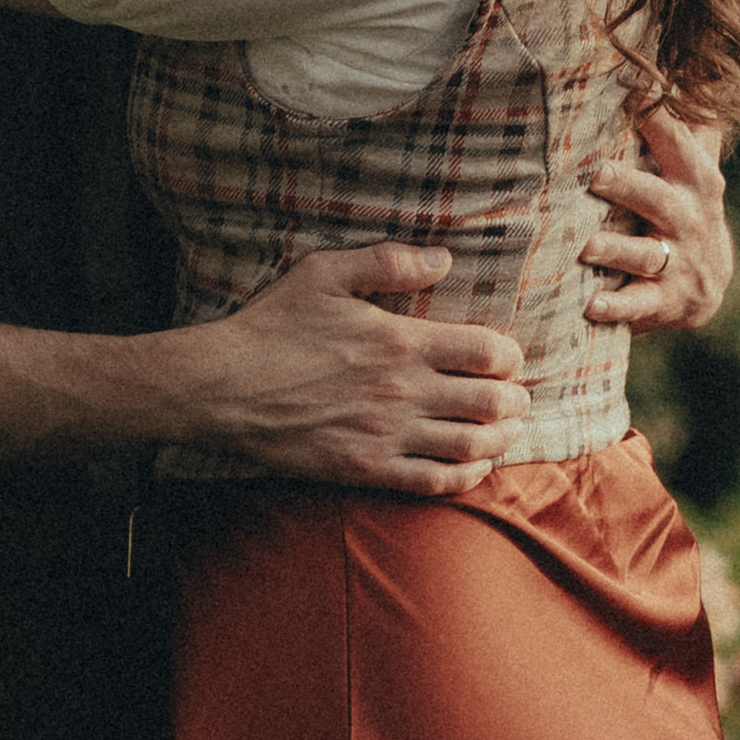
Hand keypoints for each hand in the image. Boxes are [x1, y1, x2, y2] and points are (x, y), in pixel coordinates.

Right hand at [173, 244, 531, 489]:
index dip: (510, 356)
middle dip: (516, 400)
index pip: (487, 352)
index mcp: (399, 341)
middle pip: (491, 403)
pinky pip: (434, 482)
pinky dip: (466, 477)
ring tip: (506, 430)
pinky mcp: (365, 468)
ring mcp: (385, 435)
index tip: (507, 357)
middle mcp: (402, 391)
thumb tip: (444, 257)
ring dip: (501, 439)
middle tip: (517, 396)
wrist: (221, 387)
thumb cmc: (271, 325)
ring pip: (471, 446)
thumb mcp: (323, 272)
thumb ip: (387, 261)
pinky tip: (473, 466)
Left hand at [586, 99, 734, 342]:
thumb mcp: (694, 165)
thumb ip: (687, 119)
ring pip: (643, 254)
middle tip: (594, 174)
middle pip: (656, 198)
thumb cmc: (686, 207)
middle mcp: (688, 217)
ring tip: (584, 246)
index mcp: (694, 178)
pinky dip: (616, 307)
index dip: (654, 115)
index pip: (675, 140)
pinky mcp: (665, 301)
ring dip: (613, 249)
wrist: (707, 284)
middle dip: (626, 186)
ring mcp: (677, 261)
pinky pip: (638, 304)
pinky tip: (590, 305)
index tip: (629, 88)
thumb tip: (682, 62)